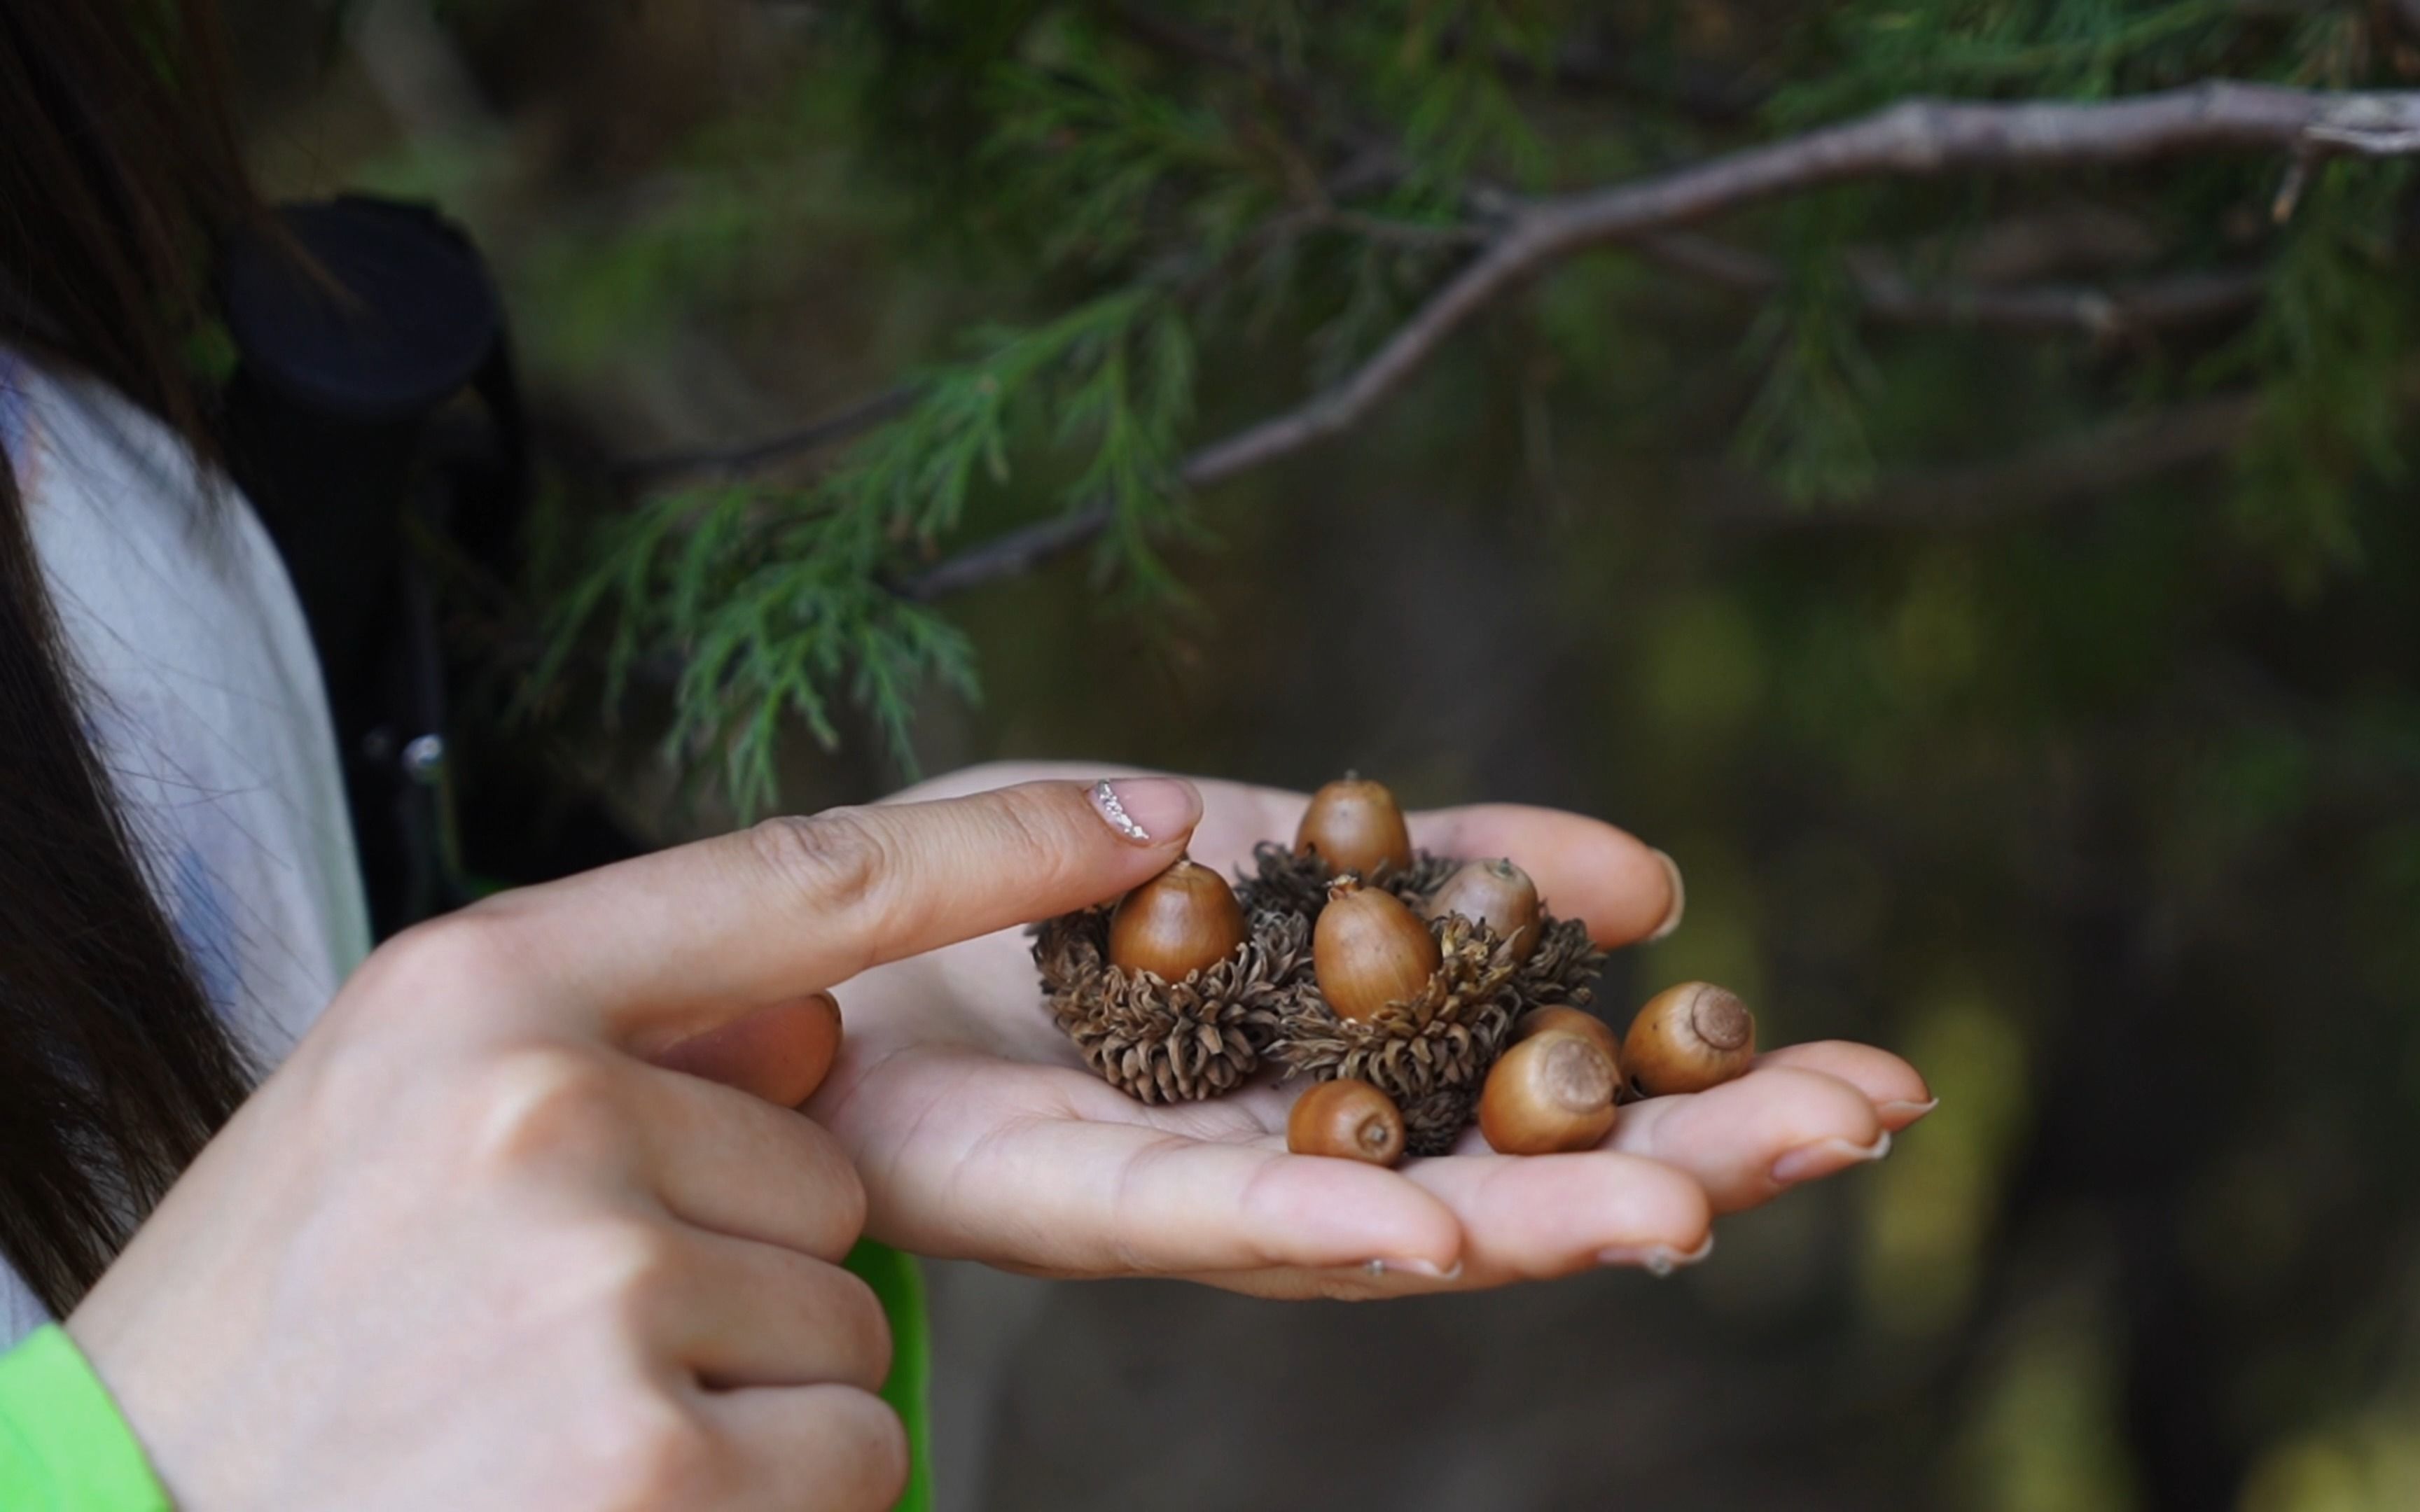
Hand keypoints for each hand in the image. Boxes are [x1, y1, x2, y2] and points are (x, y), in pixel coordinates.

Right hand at [69, 787, 1169, 1510]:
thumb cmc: (271, 1331)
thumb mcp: (388, 1108)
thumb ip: (604, 1034)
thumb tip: (819, 1025)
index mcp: (476, 991)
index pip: (804, 878)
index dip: (998, 845)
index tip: (1138, 815)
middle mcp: (546, 1109)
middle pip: (832, 1170)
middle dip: (746, 1260)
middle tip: (560, 1334)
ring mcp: (602, 1286)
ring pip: (849, 1321)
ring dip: (750, 1393)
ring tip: (557, 1425)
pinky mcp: (653, 1462)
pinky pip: (854, 1451)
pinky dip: (768, 1501)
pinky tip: (604, 1503)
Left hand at [815, 764, 1934, 1298]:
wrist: (808, 928)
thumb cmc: (1022, 887)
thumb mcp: (1258, 836)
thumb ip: (1435, 860)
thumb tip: (1642, 874)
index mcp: (1353, 1073)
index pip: (1561, 1103)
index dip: (1706, 1095)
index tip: (1861, 1072)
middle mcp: (1299, 1154)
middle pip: (1520, 1181)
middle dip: (1688, 1159)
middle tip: (1859, 1123)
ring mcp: (1194, 1195)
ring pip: (1397, 1230)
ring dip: (1545, 1218)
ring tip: (1699, 1197)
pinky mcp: (1074, 1200)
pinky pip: (1215, 1221)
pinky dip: (1332, 1224)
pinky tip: (1445, 1224)